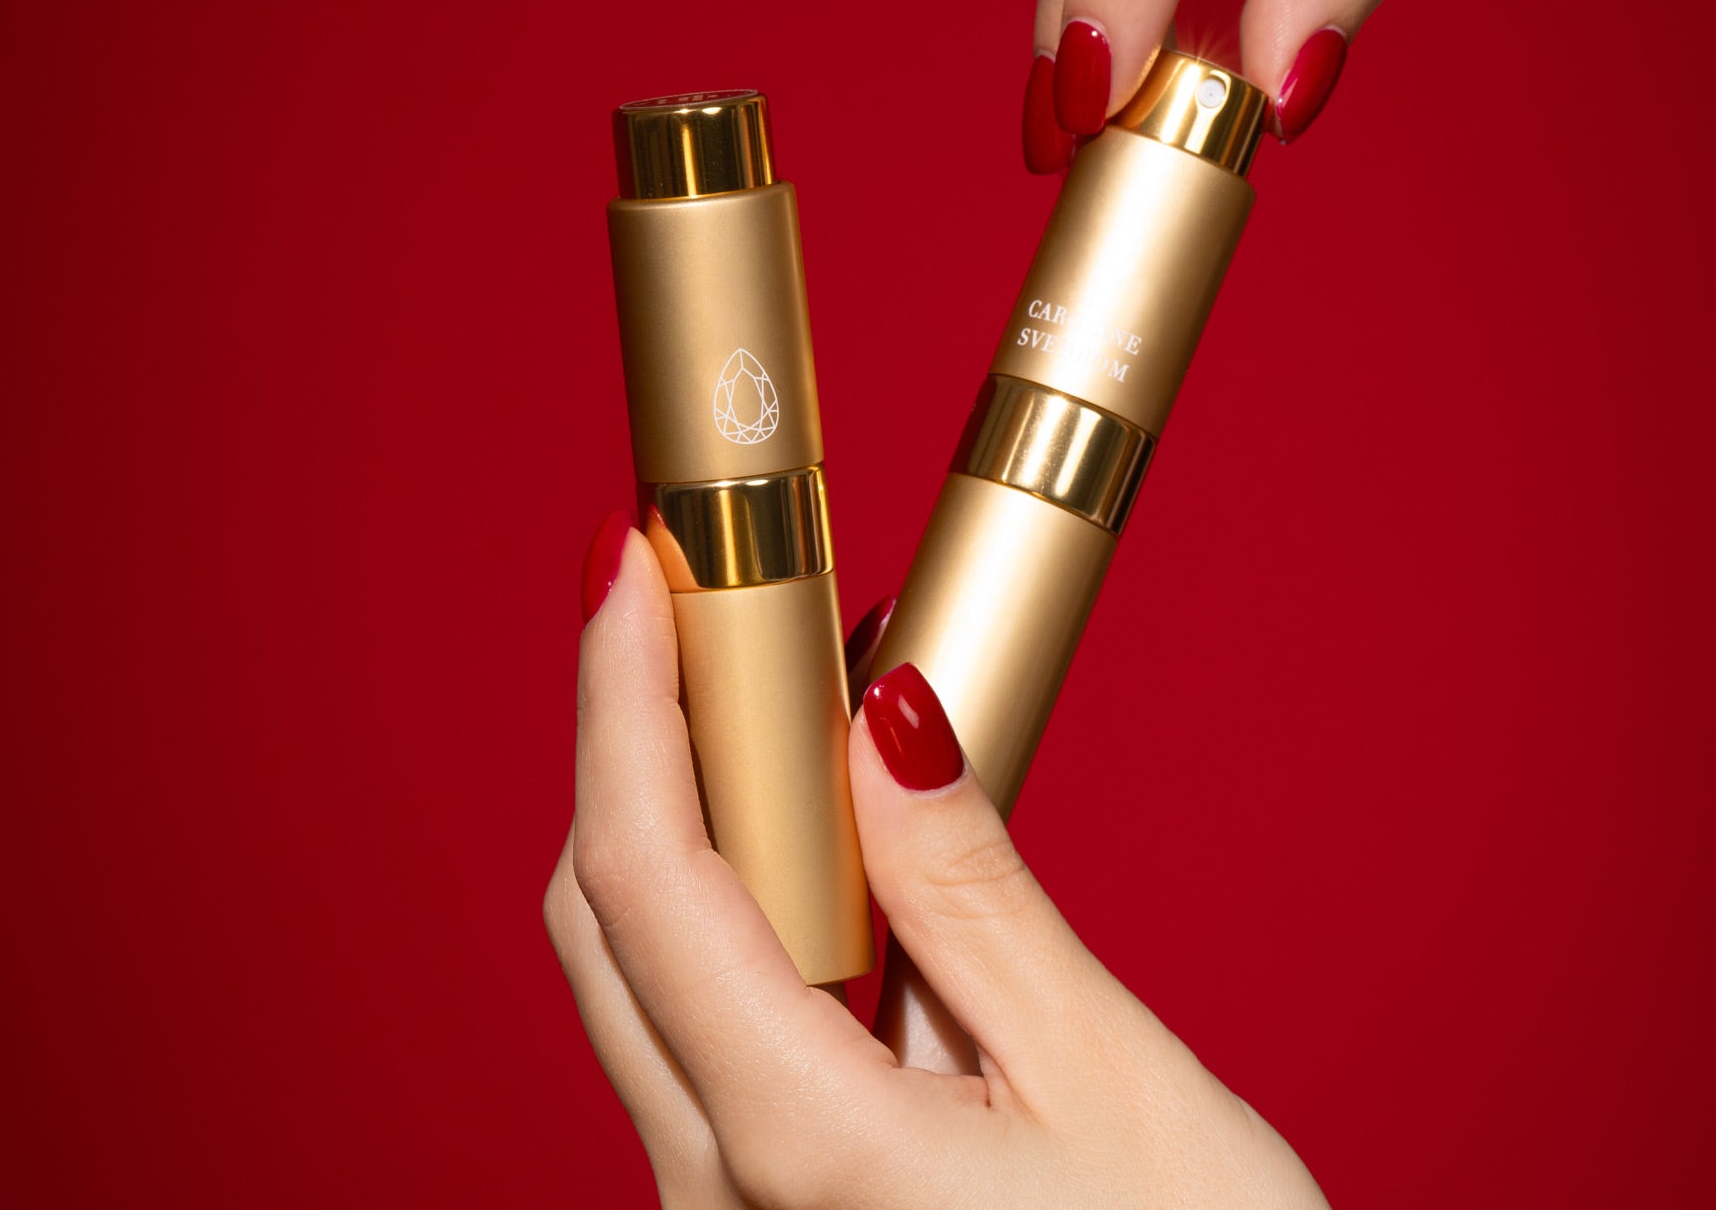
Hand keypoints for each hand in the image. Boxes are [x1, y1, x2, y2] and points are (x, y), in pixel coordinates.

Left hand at [546, 522, 1329, 1207]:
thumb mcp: (1106, 1077)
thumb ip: (969, 892)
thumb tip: (882, 721)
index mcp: (797, 1146)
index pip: (645, 873)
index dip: (622, 696)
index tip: (634, 568)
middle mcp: (722, 1198)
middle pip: (609, 920)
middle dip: (632, 743)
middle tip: (697, 612)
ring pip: (645, 986)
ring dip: (688, 831)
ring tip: (775, 709)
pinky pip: (706, 1046)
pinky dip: (737, 925)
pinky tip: (823, 862)